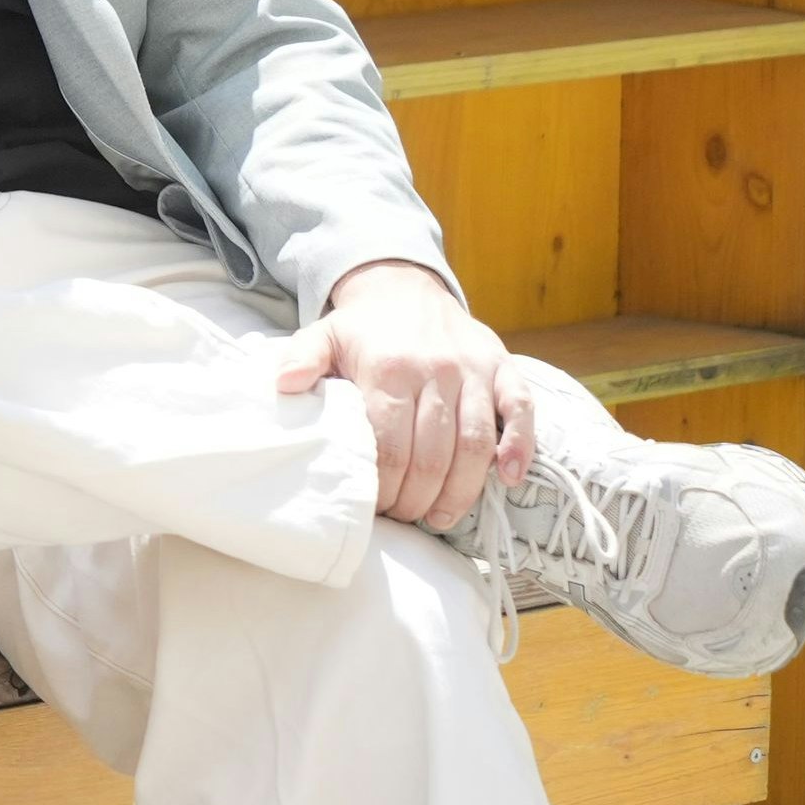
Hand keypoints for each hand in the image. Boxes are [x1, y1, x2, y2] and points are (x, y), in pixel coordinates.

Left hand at [274, 260, 530, 529]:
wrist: (405, 286)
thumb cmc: (362, 327)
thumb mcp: (323, 335)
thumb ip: (301, 359)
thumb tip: (282, 385)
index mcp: (389, 368)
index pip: (391, 445)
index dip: (385, 485)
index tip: (376, 507)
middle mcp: (437, 369)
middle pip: (434, 453)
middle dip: (418, 497)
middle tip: (405, 517)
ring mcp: (474, 370)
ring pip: (476, 443)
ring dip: (462, 490)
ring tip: (441, 517)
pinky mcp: (502, 367)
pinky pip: (521, 409)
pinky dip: (521, 446)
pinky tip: (510, 479)